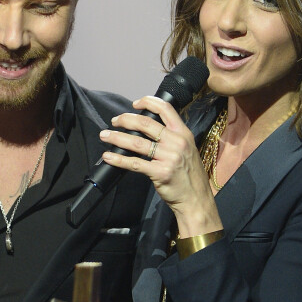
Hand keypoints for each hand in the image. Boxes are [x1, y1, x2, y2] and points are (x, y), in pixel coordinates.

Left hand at [100, 95, 221, 236]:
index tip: (134, 104)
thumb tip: (147, 127)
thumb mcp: (187, 148)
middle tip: (114, 121)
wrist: (196, 199)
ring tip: (105, 135)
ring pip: (137, 143)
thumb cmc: (189, 174)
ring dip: (117, 137)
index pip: (165, 109)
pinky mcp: (160, 173)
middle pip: (146, 123)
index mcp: (183, 133)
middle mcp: (176, 142)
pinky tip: (108, 156)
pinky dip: (119, 159)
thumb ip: (171, 136)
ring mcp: (168, 157)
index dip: (148, 102)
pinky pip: (135, 163)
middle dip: (125, 119)